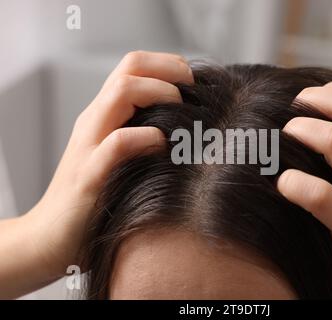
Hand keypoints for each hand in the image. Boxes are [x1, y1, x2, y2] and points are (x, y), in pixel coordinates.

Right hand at [0, 51, 192, 297]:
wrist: (51, 235)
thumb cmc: (98, 196)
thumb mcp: (121, 157)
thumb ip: (142, 135)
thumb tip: (189, 128)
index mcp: (105, 115)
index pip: (134, 66)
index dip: (168, 64)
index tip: (194, 81)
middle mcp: (96, 121)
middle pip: (130, 68)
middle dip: (169, 69)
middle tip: (194, 87)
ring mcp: (90, 145)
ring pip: (120, 93)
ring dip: (158, 94)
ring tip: (180, 109)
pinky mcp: (89, 175)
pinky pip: (117, 143)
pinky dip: (144, 137)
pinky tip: (162, 146)